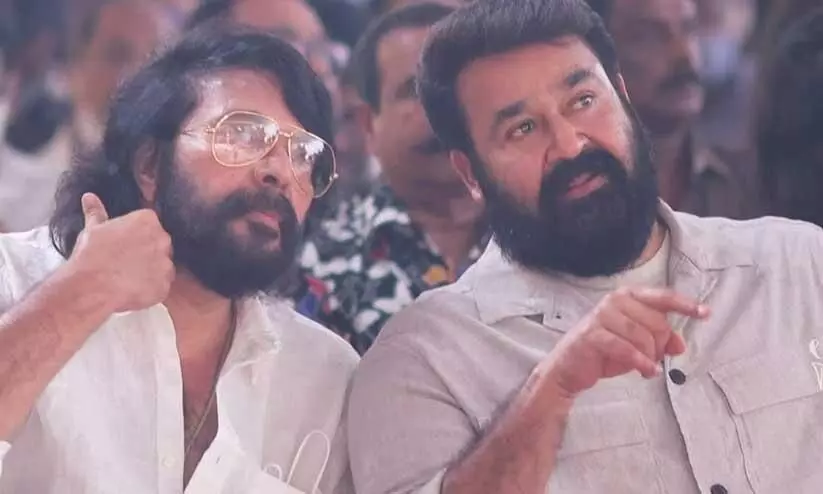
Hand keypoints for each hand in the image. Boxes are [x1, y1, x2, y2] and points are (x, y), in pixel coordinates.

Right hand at [69, 193, 173, 311]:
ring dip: (148, 272)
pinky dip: (149, 289)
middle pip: (158, 245)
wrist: (93, 287)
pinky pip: (160, 286)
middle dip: (144, 253)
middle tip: (123, 263)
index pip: (148, 226)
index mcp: (147, 220)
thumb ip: (96, 213)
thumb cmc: (91, 256)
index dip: (133, 238)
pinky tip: (131, 290)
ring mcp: (166, 263)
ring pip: (161, 267)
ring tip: (125, 278)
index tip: (121, 247)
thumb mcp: (92, 230)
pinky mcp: (165, 285)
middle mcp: (162, 239)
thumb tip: (89, 197)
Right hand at [545, 287, 709, 396]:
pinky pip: (627, 349)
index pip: (662, 297)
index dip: (685, 305)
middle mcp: (614, 301)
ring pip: (643, 336)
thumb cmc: (603, 352)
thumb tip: (680, 344)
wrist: (569, 369)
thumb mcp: (637, 345)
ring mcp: (602, 316)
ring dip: (650, 356)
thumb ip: (659, 340)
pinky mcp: (593, 335)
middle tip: (655, 359)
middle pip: (657, 321)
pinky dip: (641, 362)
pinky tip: (646, 372)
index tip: (706, 313)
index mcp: (627, 296)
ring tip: (647, 369)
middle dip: (661, 345)